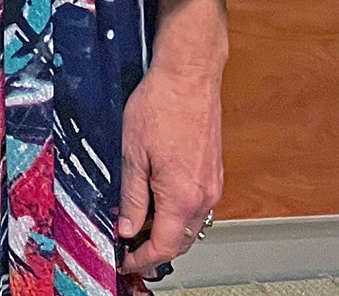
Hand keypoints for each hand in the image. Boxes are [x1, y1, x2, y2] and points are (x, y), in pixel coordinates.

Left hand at [117, 56, 224, 277]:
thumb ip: (132, 197)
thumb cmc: (160, 107)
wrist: (189, 77)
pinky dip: (177, 213)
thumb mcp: (133, 154)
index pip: (165, 247)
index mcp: (183, 197)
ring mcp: (213, 184)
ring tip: (136, 224)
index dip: (142, 259)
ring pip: (190, 224)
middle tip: (128, 247)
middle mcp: (205, 196)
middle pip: (182, 241)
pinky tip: (155, 200)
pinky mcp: (213, 172)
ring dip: (167, 231)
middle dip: (155, 249)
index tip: (125, 261)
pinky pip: (196, 205)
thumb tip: (128, 228)